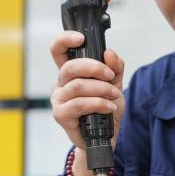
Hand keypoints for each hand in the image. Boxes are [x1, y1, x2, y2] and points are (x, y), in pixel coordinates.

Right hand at [50, 31, 125, 150]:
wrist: (107, 137)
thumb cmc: (106, 110)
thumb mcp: (115, 85)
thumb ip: (115, 68)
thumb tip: (109, 53)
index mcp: (70, 73)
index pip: (59, 51)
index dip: (65, 40)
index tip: (81, 38)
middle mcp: (61, 84)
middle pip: (70, 67)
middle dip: (94, 68)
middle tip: (111, 76)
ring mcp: (59, 99)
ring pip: (77, 86)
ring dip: (101, 89)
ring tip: (114, 95)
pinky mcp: (61, 114)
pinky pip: (79, 104)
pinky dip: (98, 103)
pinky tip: (108, 107)